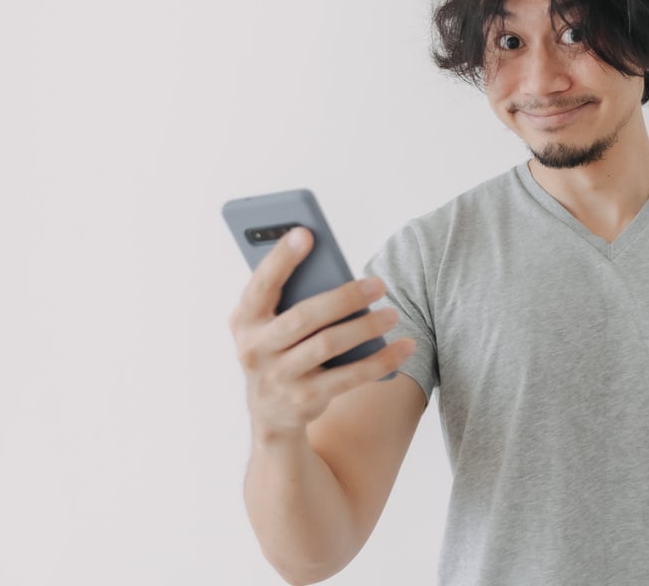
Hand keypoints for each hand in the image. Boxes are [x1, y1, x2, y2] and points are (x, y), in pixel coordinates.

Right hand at [228, 227, 416, 439]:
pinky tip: (404, 347)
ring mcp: (278, 378)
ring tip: (392, 314)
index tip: (306, 232)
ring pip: (328, 346)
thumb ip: (291, 297)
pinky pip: (349, 377)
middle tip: (379, 283)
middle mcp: (254, 349)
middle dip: (344, 298)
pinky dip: (380, 361)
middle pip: (304, 317)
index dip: (281, 259)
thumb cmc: (280, 349)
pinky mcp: (304, 400)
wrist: (271, 414)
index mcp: (244, 320)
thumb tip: (336, 268)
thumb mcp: (272, 324)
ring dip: (365, 328)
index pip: (261, 285)